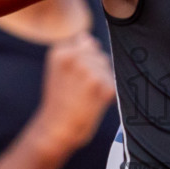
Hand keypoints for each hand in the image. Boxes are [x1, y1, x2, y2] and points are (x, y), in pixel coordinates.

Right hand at [26, 33, 116, 159]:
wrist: (56, 129)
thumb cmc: (60, 101)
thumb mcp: (59, 71)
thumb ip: (74, 52)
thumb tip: (88, 38)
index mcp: (60, 51)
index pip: (86, 43)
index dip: (84, 61)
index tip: (73, 78)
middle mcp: (74, 57)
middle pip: (99, 55)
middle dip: (95, 71)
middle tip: (80, 90)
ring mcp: (88, 71)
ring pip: (108, 69)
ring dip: (102, 82)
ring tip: (86, 96)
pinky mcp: (101, 85)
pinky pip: (113, 84)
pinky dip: (108, 96)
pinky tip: (93, 103)